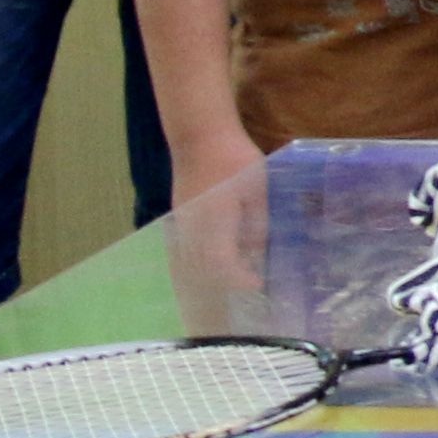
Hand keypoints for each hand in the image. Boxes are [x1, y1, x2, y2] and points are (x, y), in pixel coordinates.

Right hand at [160, 140, 278, 331]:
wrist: (200, 136)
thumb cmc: (235, 160)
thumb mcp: (258, 192)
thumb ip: (256, 225)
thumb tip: (257, 254)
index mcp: (213, 224)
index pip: (222, 264)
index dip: (239, 279)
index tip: (258, 287)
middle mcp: (192, 231)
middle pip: (203, 271)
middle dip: (223, 288)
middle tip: (245, 301)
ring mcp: (181, 227)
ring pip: (191, 264)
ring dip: (209, 280)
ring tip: (229, 293)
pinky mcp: (179, 221)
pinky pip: (187, 253)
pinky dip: (200, 266)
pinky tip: (213, 271)